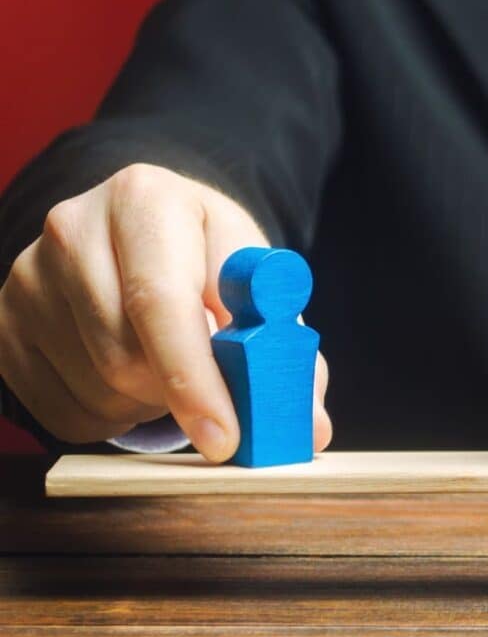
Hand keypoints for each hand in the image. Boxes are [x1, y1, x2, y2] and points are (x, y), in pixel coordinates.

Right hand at [0, 163, 331, 460]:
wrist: (147, 232)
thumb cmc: (212, 263)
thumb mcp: (258, 286)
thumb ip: (286, 351)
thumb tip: (308, 428)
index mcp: (147, 200)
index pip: (162, 301)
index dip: (195, 378)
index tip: (226, 436)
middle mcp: (74, 226)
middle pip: (123, 353)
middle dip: (177, 395)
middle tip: (212, 396)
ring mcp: (28, 273)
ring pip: (94, 386)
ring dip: (146, 405)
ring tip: (170, 371)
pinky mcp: (4, 319)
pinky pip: (59, 408)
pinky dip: (107, 416)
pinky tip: (129, 382)